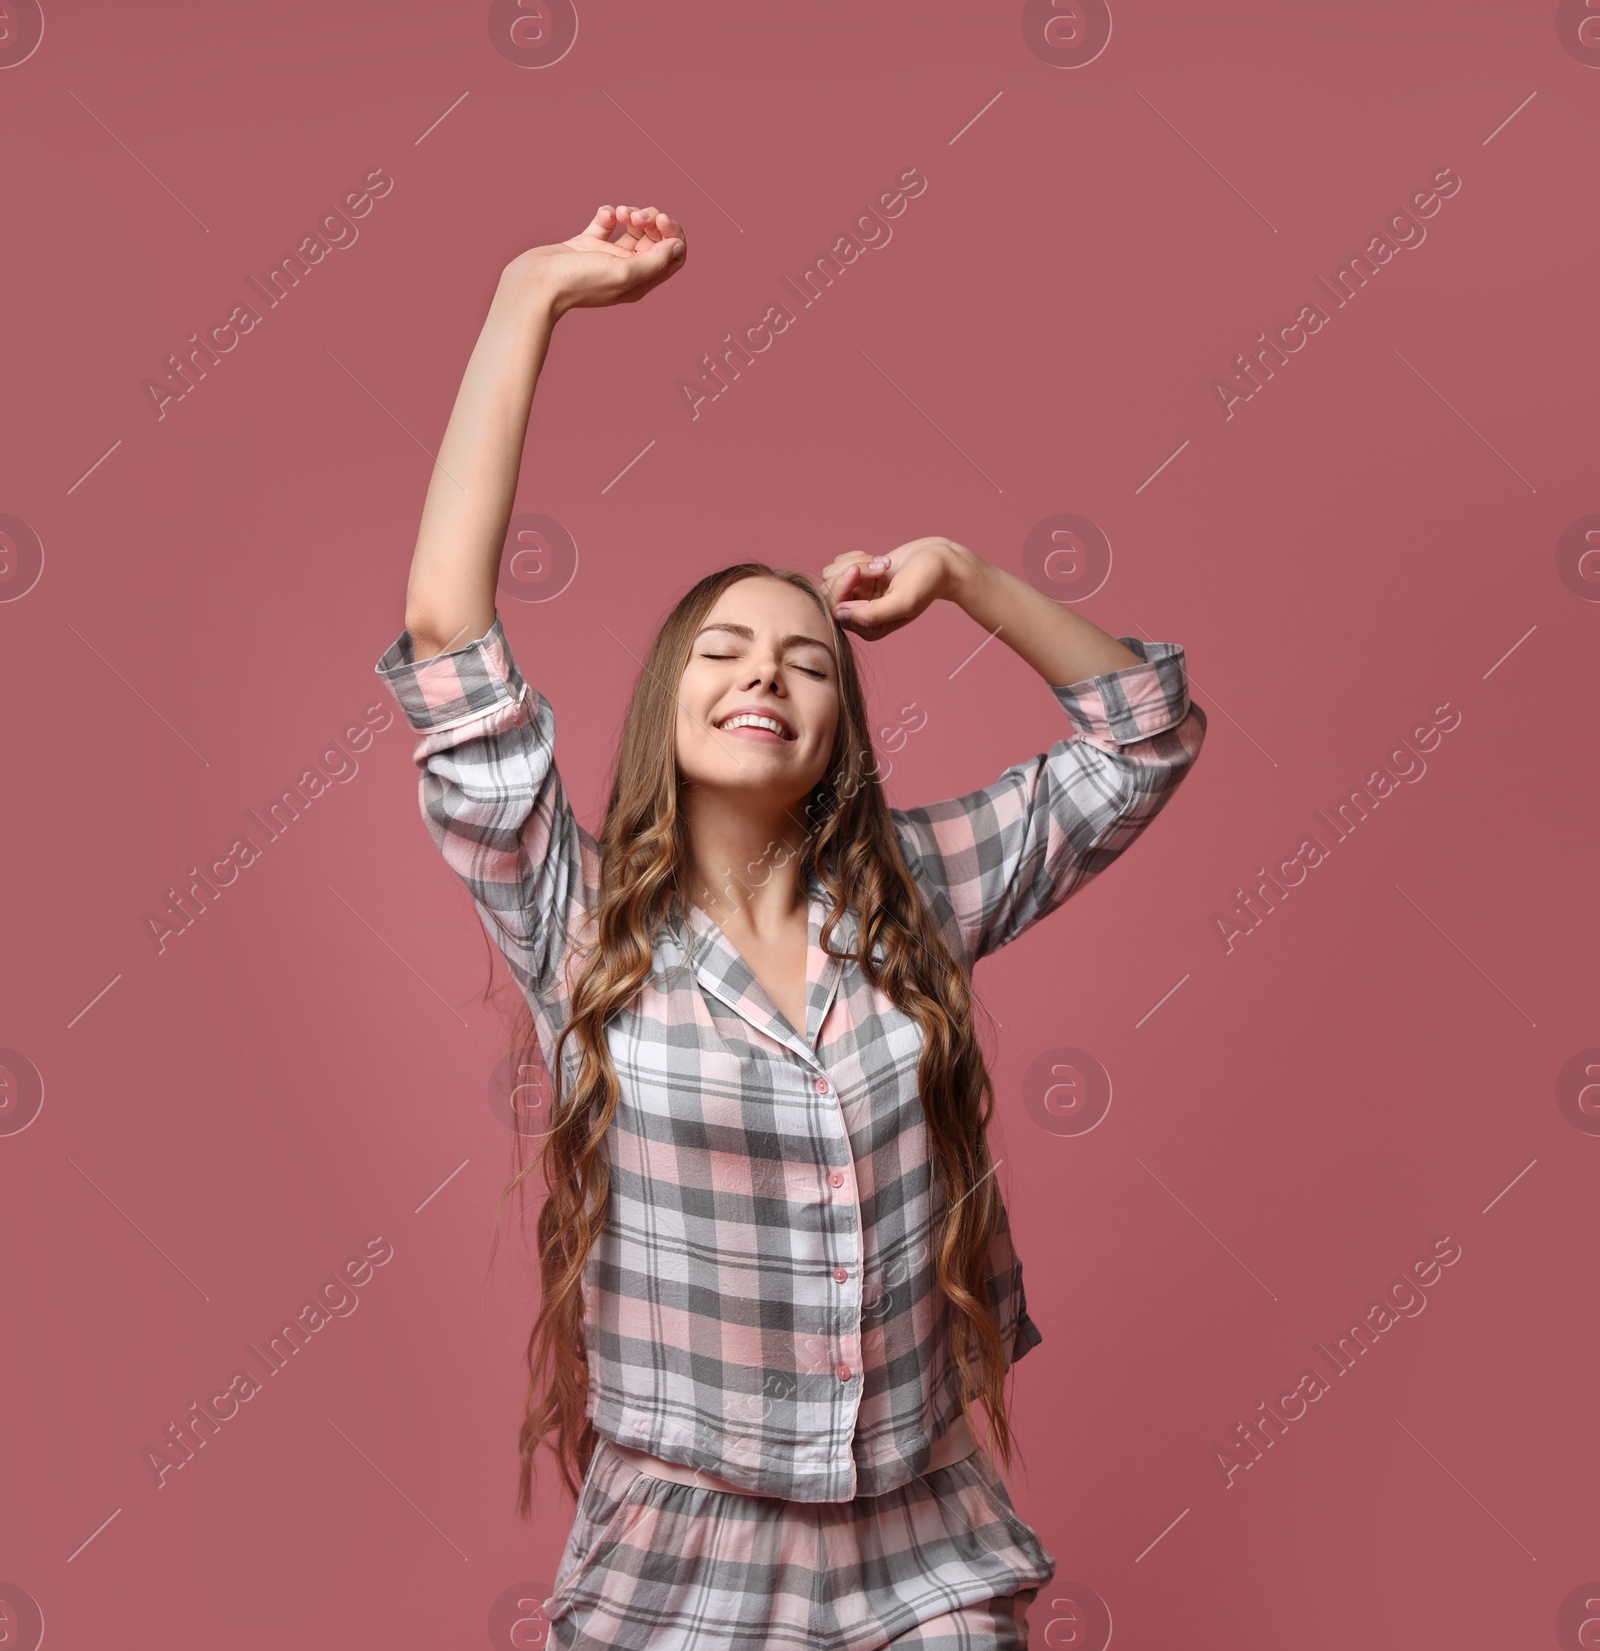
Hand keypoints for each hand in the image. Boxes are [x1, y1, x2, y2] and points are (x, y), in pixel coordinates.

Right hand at [507, 205, 686, 317]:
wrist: (537, 283)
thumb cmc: (580, 281)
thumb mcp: (624, 273)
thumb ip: (655, 261)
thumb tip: (678, 247)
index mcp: (640, 283)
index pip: (673, 257)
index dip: (672, 234)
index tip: (659, 220)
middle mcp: (626, 271)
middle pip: (655, 240)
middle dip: (651, 221)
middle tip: (637, 215)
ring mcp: (606, 258)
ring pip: (632, 230)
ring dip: (631, 213)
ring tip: (620, 212)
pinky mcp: (586, 245)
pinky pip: (606, 224)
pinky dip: (608, 214)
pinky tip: (603, 215)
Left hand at [819, 538, 972, 640]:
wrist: (941, 559)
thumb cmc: (927, 582)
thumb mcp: (903, 601)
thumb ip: (871, 614)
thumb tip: (837, 614)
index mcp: (868, 629)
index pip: (834, 610)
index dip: (841, 587)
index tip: (858, 571)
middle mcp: (860, 614)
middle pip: (829, 591)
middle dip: (851, 572)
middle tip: (878, 567)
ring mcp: (859, 594)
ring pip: (834, 573)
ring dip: (859, 562)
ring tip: (884, 565)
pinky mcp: (859, 576)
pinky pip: (841, 562)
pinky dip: (860, 556)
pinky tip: (881, 562)